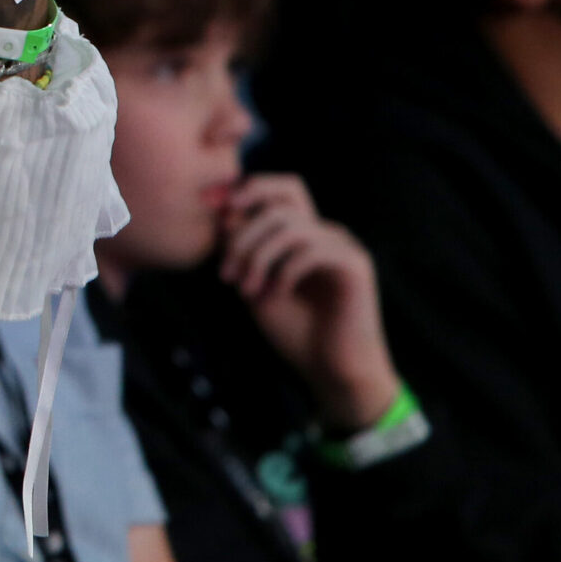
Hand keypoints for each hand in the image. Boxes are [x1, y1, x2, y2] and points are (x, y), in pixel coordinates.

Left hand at [218, 174, 400, 431]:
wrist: (333, 373)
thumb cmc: (296, 333)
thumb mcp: (254, 286)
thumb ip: (242, 252)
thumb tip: (223, 214)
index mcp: (302, 235)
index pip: (276, 191)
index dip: (241, 188)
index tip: (205, 202)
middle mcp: (325, 232)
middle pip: (282, 198)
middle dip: (243, 230)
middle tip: (225, 271)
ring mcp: (342, 246)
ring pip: (290, 224)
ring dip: (258, 256)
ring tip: (246, 291)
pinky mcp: (355, 265)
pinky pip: (311, 250)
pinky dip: (284, 272)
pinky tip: (275, 295)